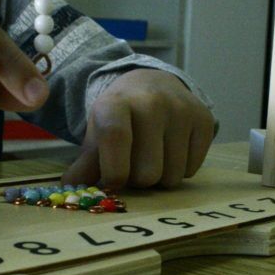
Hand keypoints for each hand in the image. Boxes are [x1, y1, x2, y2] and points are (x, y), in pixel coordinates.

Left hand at [63, 69, 214, 188]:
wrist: (153, 85)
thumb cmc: (120, 117)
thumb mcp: (97, 134)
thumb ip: (86, 165)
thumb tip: (70, 189)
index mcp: (117, 103)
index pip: (116, 139)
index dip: (114, 171)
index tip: (113, 182)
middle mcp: (152, 102)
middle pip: (147, 173)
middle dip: (138, 181)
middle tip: (134, 167)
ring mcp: (182, 110)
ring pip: (172, 176)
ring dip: (160, 178)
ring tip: (153, 158)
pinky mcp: (205, 120)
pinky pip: (192, 169)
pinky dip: (180, 169)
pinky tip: (171, 151)